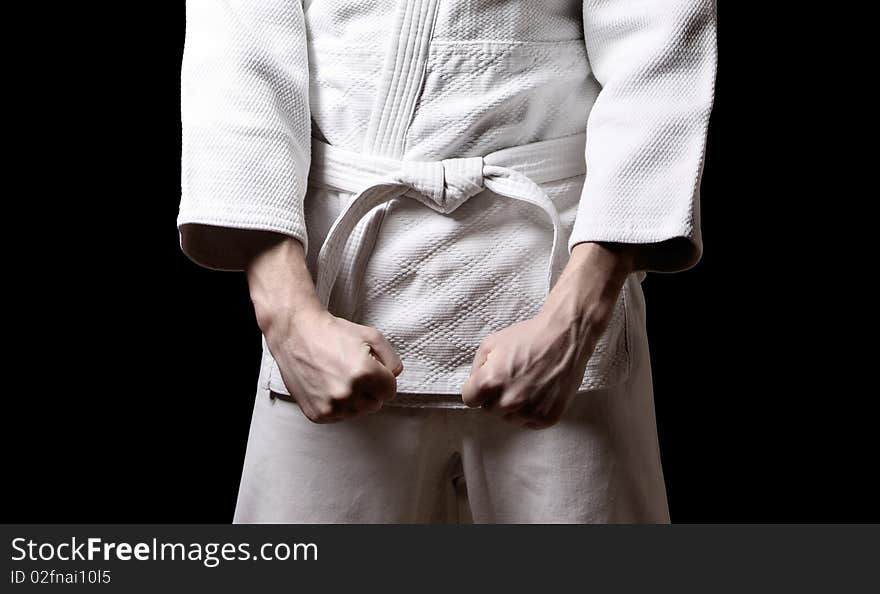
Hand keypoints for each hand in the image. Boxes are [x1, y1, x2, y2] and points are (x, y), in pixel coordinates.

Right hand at [245, 235, 402, 422]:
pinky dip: (337, 405)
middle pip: (376, 404)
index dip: (383, 378)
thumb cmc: (333, 332)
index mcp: (365, 373)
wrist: (295, 333)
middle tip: (353, 372)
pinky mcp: (317, 414)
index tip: (371, 368)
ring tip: (339, 378)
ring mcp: (331, 406)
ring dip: (354, 399)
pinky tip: (328, 386)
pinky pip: (339, 416)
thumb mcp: (371, 335)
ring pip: (358, 412)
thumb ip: (392, 359)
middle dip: (370, 389)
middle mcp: (348, 393)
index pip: (390, 391)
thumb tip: (394, 377)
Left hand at [461, 242, 636, 427]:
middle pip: (490, 410)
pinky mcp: (547, 418)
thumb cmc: (529, 337)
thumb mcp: (491, 343)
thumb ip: (476, 368)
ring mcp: (529, 412)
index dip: (478, 390)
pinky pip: (530, 422)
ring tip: (527, 384)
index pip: (470, 400)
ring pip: (510, 418)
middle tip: (512, 379)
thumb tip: (475, 385)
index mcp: (490, 383)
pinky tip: (539, 392)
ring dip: (514, 406)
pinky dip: (532, 411)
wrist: (565, 337)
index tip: (488, 383)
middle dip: (496, 397)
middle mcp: (508, 402)